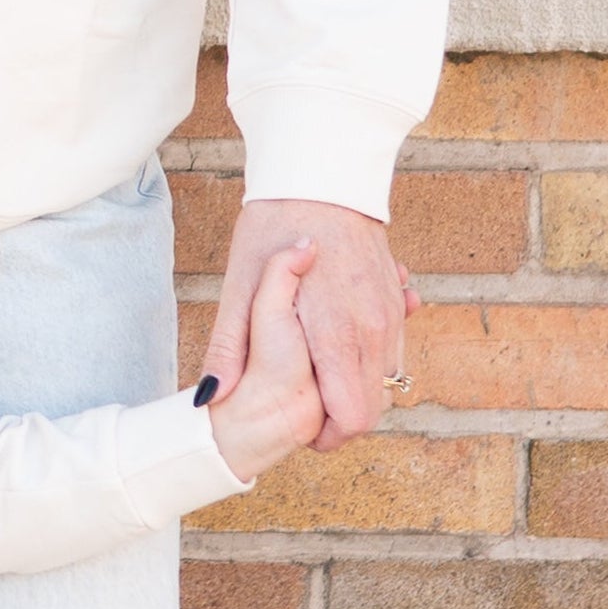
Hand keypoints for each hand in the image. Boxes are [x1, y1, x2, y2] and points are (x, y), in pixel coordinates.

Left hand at [199, 196, 414, 454]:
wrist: (320, 175)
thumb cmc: (273, 226)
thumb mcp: (240, 285)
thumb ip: (229, 347)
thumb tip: (211, 397)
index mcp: (335, 333)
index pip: (354, 419)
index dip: (328, 434)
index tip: (302, 426)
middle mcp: (374, 328)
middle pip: (374, 407)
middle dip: (340, 415)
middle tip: (303, 397)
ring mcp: (391, 313)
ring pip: (386, 379)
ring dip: (356, 384)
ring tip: (316, 364)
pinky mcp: (397, 299)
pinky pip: (393, 348)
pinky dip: (371, 355)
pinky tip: (338, 337)